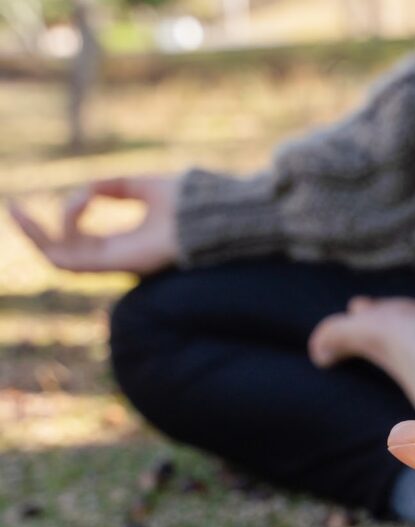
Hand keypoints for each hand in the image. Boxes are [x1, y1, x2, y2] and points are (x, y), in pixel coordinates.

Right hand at [7, 175, 179, 273]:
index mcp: (123, 240)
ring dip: (36, 234)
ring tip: (19, 209)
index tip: (78, 190)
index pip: (80, 238)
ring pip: (58, 259)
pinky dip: (64, 231)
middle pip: (60, 252)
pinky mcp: (115, 265)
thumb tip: (86, 189)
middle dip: (32, 231)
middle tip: (11, 205)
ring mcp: (114, 262)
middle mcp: (115, 255)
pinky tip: (72, 205)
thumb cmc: (185, 201)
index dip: (63, 215)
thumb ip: (112, 186)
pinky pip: (72, 259)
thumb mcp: (141, 185)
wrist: (207, 214)